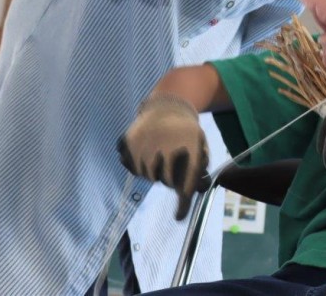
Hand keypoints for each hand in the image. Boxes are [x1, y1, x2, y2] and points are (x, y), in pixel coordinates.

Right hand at [118, 93, 210, 219]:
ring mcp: (140, 146)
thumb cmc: (186, 134)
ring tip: (160, 151)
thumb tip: (198, 190)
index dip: (182, 203)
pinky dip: (138, 162)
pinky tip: (147, 149)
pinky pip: (131, 166)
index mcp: (183, 148)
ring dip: (154, 170)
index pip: (184, 182)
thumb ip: (199, 171)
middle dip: (172, 177)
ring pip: (147, 175)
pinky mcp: (125, 144)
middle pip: (165, 181)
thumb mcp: (200, 148)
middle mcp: (159, 148)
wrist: (166, 108)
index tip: (178, 217)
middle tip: (175, 159)